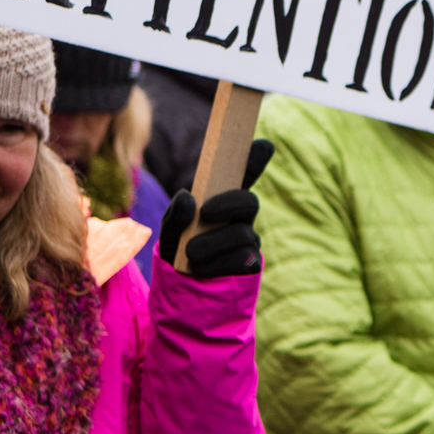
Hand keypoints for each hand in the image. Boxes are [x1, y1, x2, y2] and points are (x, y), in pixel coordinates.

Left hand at [157, 139, 273, 276]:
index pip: (243, 176)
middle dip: (229, 203)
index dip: (255, 159)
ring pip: (241, 233)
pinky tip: (202, 269)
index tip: (264, 144)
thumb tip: (189, 198)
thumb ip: (175, 215)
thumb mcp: (169, 232)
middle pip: (249, 201)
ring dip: (212, 242)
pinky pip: (242, 258)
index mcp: (222, 200)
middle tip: (205, 213)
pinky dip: (217, 262)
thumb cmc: (177, 252)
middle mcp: (240, 217)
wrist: (182, 290)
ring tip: (191, 254)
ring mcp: (248, 240)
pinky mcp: (251, 264)